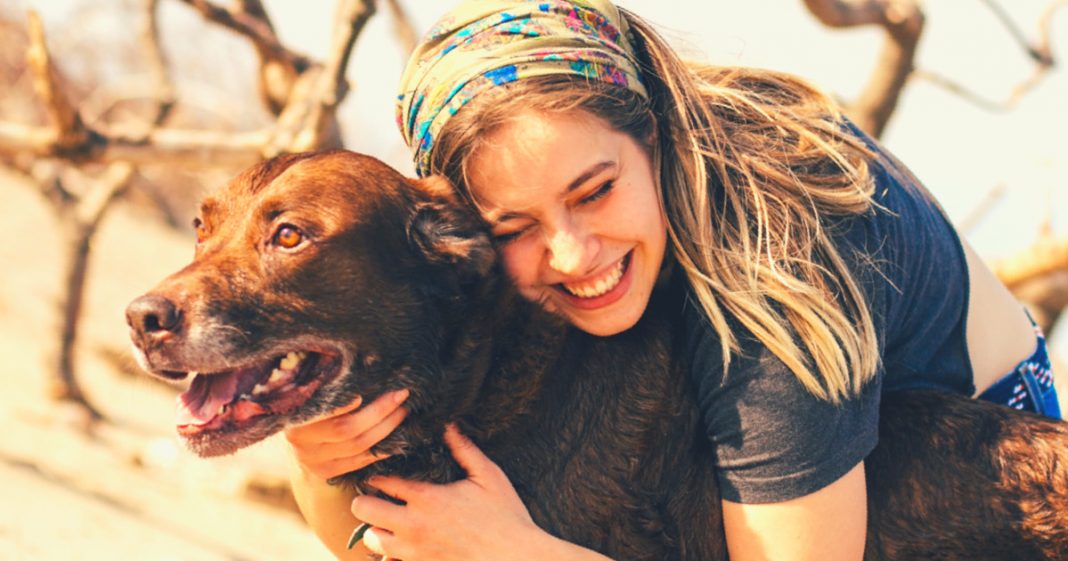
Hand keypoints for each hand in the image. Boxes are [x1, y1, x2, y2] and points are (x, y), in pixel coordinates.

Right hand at [284, 389, 409, 479]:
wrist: (296, 438)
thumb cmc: (309, 406)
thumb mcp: (311, 394)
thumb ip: (328, 387)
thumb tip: (363, 368)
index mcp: (295, 419)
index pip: (323, 412)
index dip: (342, 405)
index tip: (361, 394)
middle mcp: (302, 444)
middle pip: (347, 429)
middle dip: (379, 411)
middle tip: (400, 394)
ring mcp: (314, 462)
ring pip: (359, 446)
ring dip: (386, 428)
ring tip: (402, 411)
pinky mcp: (328, 473)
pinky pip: (361, 461)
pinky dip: (382, 448)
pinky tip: (396, 436)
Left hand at [352, 424, 542, 560]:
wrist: (516, 559)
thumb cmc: (505, 516)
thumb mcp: (488, 476)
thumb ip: (464, 449)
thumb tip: (449, 425)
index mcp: (428, 498)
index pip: (382, 481)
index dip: (377, 473)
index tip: (382, 470)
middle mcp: (414, 525)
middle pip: (364, 508)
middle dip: (367, 499)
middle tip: (379, 495)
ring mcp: (414, 551)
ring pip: (371, 539)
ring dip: (376, 528)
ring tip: (390, 520)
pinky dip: (389, 554)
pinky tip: (404, 543)